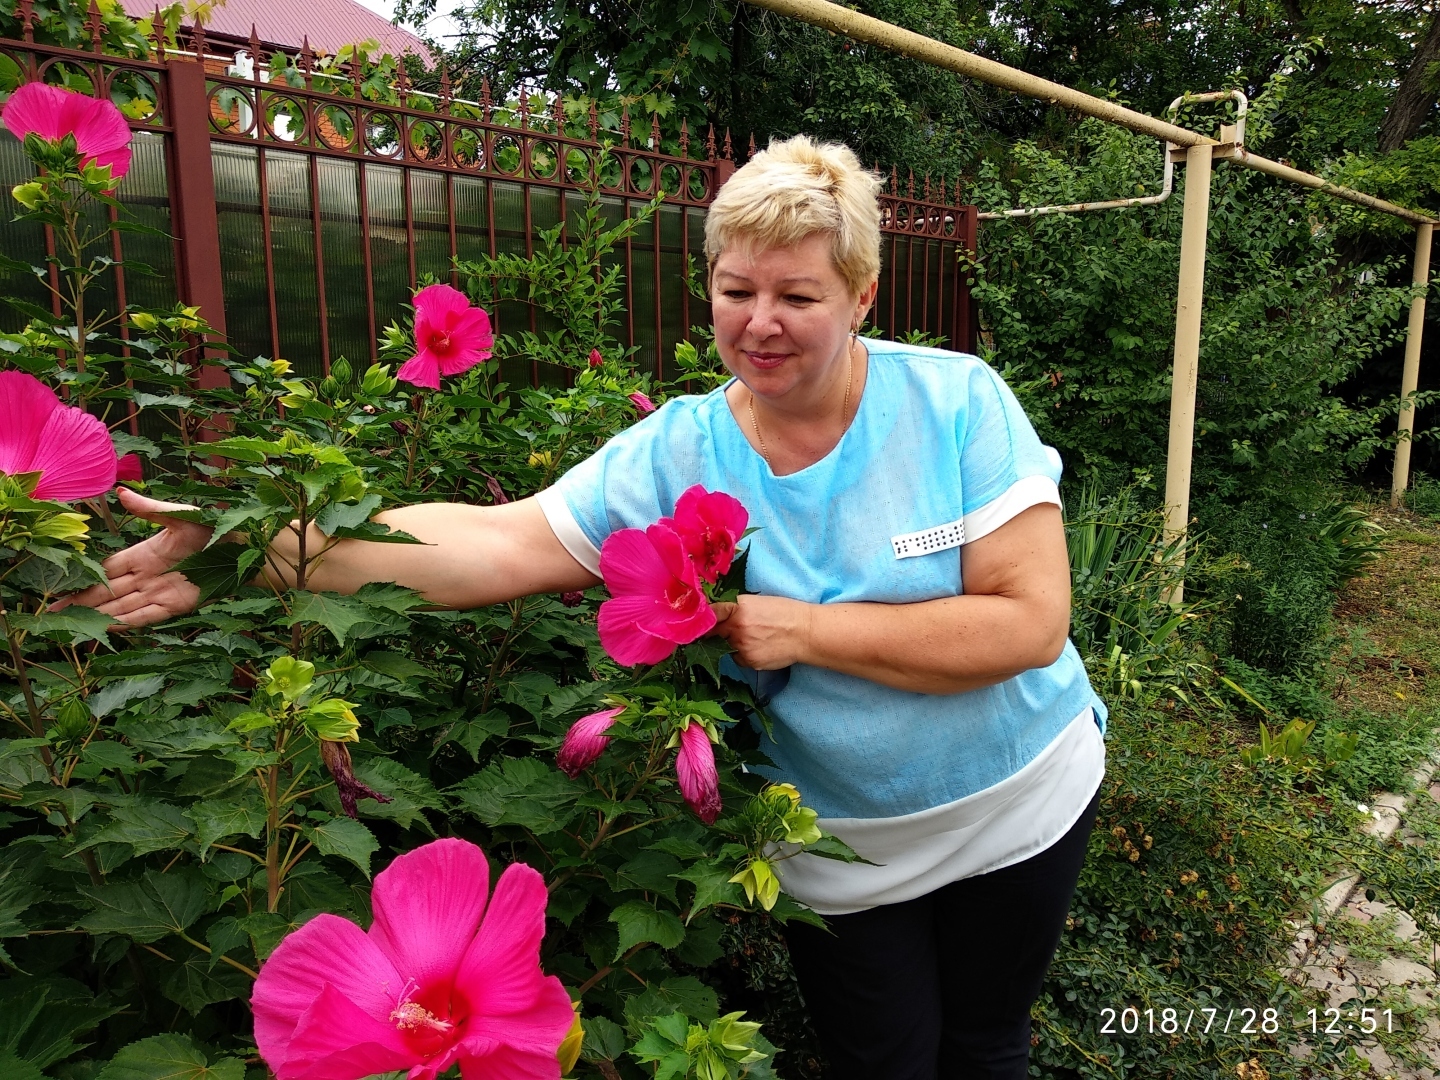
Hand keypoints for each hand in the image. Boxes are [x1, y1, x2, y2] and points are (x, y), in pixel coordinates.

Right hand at [52, 487, 209, 626]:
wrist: (245, 549)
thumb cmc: (213, 528)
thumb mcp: (179, 515)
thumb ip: (149, 510)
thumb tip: (120, 492)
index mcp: (144, 553)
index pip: (106, 569)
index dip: (83, 578)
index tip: (60, 587)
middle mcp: (148, 575)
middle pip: (107, 591)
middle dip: (81, 602)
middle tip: (52, 612)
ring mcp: (161, 592)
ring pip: (122, 606)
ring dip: (98, 616)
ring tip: (71, 625)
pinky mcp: (176, 606)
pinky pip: (146, 616)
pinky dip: (126, 622)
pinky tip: (105, 629)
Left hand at [709, 594, 811, 669]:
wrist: (805, 632)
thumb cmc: (785, 613)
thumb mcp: (758, 601)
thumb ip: (736, 608)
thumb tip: (719, 615)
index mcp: (738, 607)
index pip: (711, 612)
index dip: (707, 617)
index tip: (703, 621)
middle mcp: (736, 627)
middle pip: (714, 632)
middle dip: (719, 632)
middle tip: (732, 630)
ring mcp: (741, 646)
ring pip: (726, 647)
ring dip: (733, 644)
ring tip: (755, 638)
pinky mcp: (748, 661)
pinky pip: (738, 658)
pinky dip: (744, 655)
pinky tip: (760, 648)